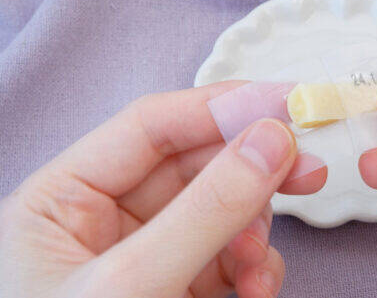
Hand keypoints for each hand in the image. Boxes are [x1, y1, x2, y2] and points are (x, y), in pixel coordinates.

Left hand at [0, 82, 326, 297]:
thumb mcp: (130, 287)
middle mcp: (104, 220)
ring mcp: (146, 255)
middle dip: (252, 169)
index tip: (285, 102)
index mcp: (63, 200)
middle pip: (195, 165)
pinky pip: (228, 256)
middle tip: (307, 166)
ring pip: (220, 210)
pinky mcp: (178, 287)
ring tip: (257, 267)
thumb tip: (271, 141)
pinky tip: (255, 287)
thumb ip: (204, 211)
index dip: (221, 107)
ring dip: (254, 230)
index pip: (152, 126)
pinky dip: (253, 267)